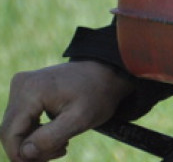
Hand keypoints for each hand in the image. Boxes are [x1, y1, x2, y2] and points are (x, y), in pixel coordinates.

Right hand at [0, 62, 134, 161]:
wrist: (107, 73)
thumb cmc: (97, 94)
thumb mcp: (80, 119)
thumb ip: (51, 138)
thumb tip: (25, 153)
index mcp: (31, 90)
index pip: (11, 134)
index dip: (21, 155)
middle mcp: (21, 85)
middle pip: (11, 132)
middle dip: (31, 150)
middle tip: (59, 152)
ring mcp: (22, 86)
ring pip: (16, 128)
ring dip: (35, 143)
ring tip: (62, 144)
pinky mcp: (26, 91)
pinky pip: (21, 121)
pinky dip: (36, 133)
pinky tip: (57, 137)